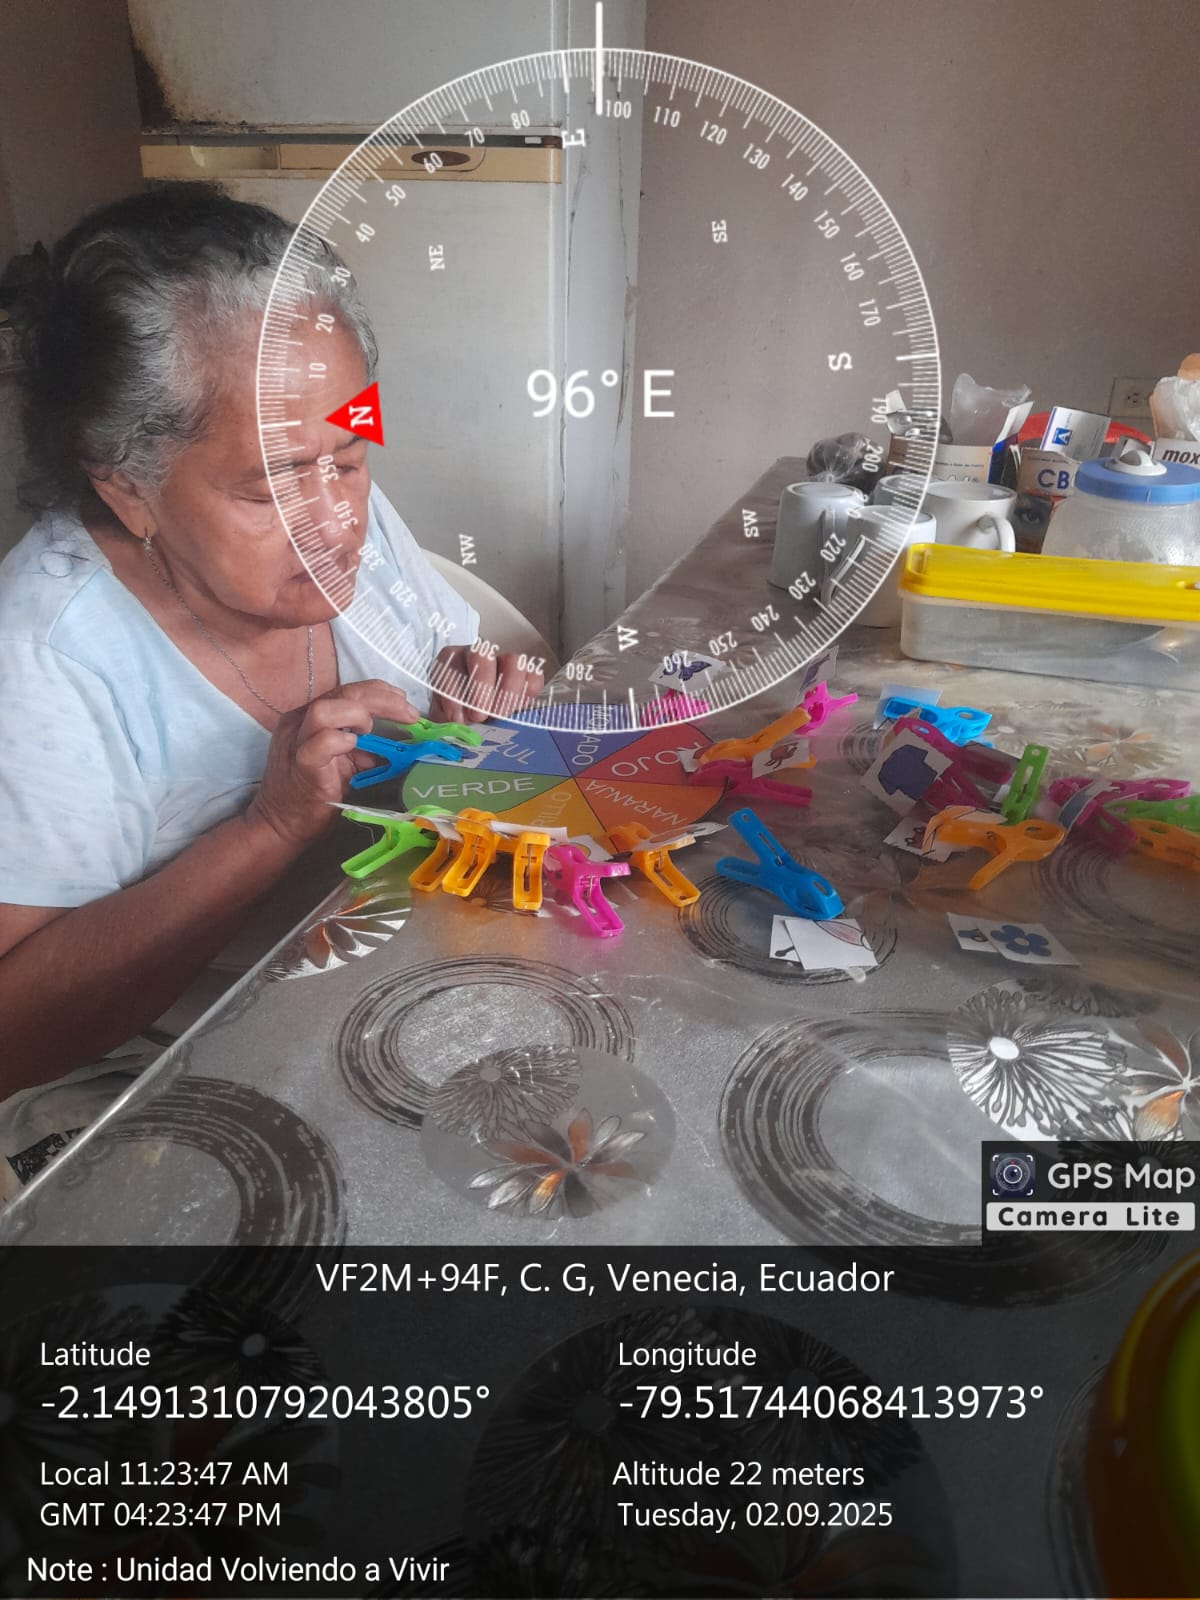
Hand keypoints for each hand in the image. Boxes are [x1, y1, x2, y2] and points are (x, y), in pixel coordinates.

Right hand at [247, 680, 419, 848]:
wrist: (282, 824)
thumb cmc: (313, 793)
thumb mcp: (344, 762)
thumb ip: (365, 746)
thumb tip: (401, 741)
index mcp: (309, 717)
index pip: (347, 690)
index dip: (379, 691)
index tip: (403, 701)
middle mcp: (299, 722)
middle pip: (343, 693)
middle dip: (382, 699)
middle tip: (408, 715)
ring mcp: (296, 741)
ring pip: (324, 710)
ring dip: (357, 714)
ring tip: (371, 731)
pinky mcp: (300, 764)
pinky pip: (320, 742)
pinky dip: (342, 740)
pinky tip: (355, 746)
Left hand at [429, 643, 544, 723]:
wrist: (474, 716)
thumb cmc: (458, 714)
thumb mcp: (445, 718)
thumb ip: (446, 723)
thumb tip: (455, 729)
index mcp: (450, 662)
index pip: (450, 667)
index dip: (452, 694)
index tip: (456, 718)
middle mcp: (477, 655)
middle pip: (482, 655)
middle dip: (481, 687)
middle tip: (480, 716)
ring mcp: (503, 661)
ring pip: (512, 662)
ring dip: (508, 690)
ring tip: (501, 715)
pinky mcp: (526, 673)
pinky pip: (534, 675)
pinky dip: (529, 693)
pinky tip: (518, 709)